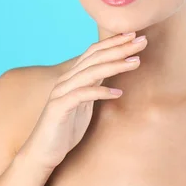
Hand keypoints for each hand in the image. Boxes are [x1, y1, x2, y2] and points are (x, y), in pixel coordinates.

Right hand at [16, 32, 146, 170]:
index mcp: (73, 77)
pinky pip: (81, 95)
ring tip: (136, 62)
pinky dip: (100, 92)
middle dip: (119, 48)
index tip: (134, 35)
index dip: (113, 42)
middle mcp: (66, 80)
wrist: (43, 150)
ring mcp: (61, 92)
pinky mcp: (59, 108)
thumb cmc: (66, 128)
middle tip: (142, 41)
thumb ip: (94, 86)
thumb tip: (111, 73)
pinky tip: (118, 93)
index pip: (94, 52)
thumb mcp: (84, 103)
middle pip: (95, 58)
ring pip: (90, 72)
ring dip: (114, 65)